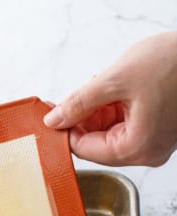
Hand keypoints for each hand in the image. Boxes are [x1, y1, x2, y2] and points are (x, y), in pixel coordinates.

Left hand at [44, 31, 176, 166]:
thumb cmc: (175, 62)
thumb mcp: (116, 79)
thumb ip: (80, 102)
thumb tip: (55, 118)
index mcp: (137, 147)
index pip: (84, 149)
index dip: (65, 129)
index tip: (51, 112)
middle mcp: (148, 152)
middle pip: (97, 143)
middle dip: (84, 117)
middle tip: (76, 92)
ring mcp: (155, 143)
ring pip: (111, 133)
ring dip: (100, 110)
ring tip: (105, 83)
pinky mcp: (160, 130)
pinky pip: (127, 125)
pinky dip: (116, 107)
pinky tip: (117, 86)